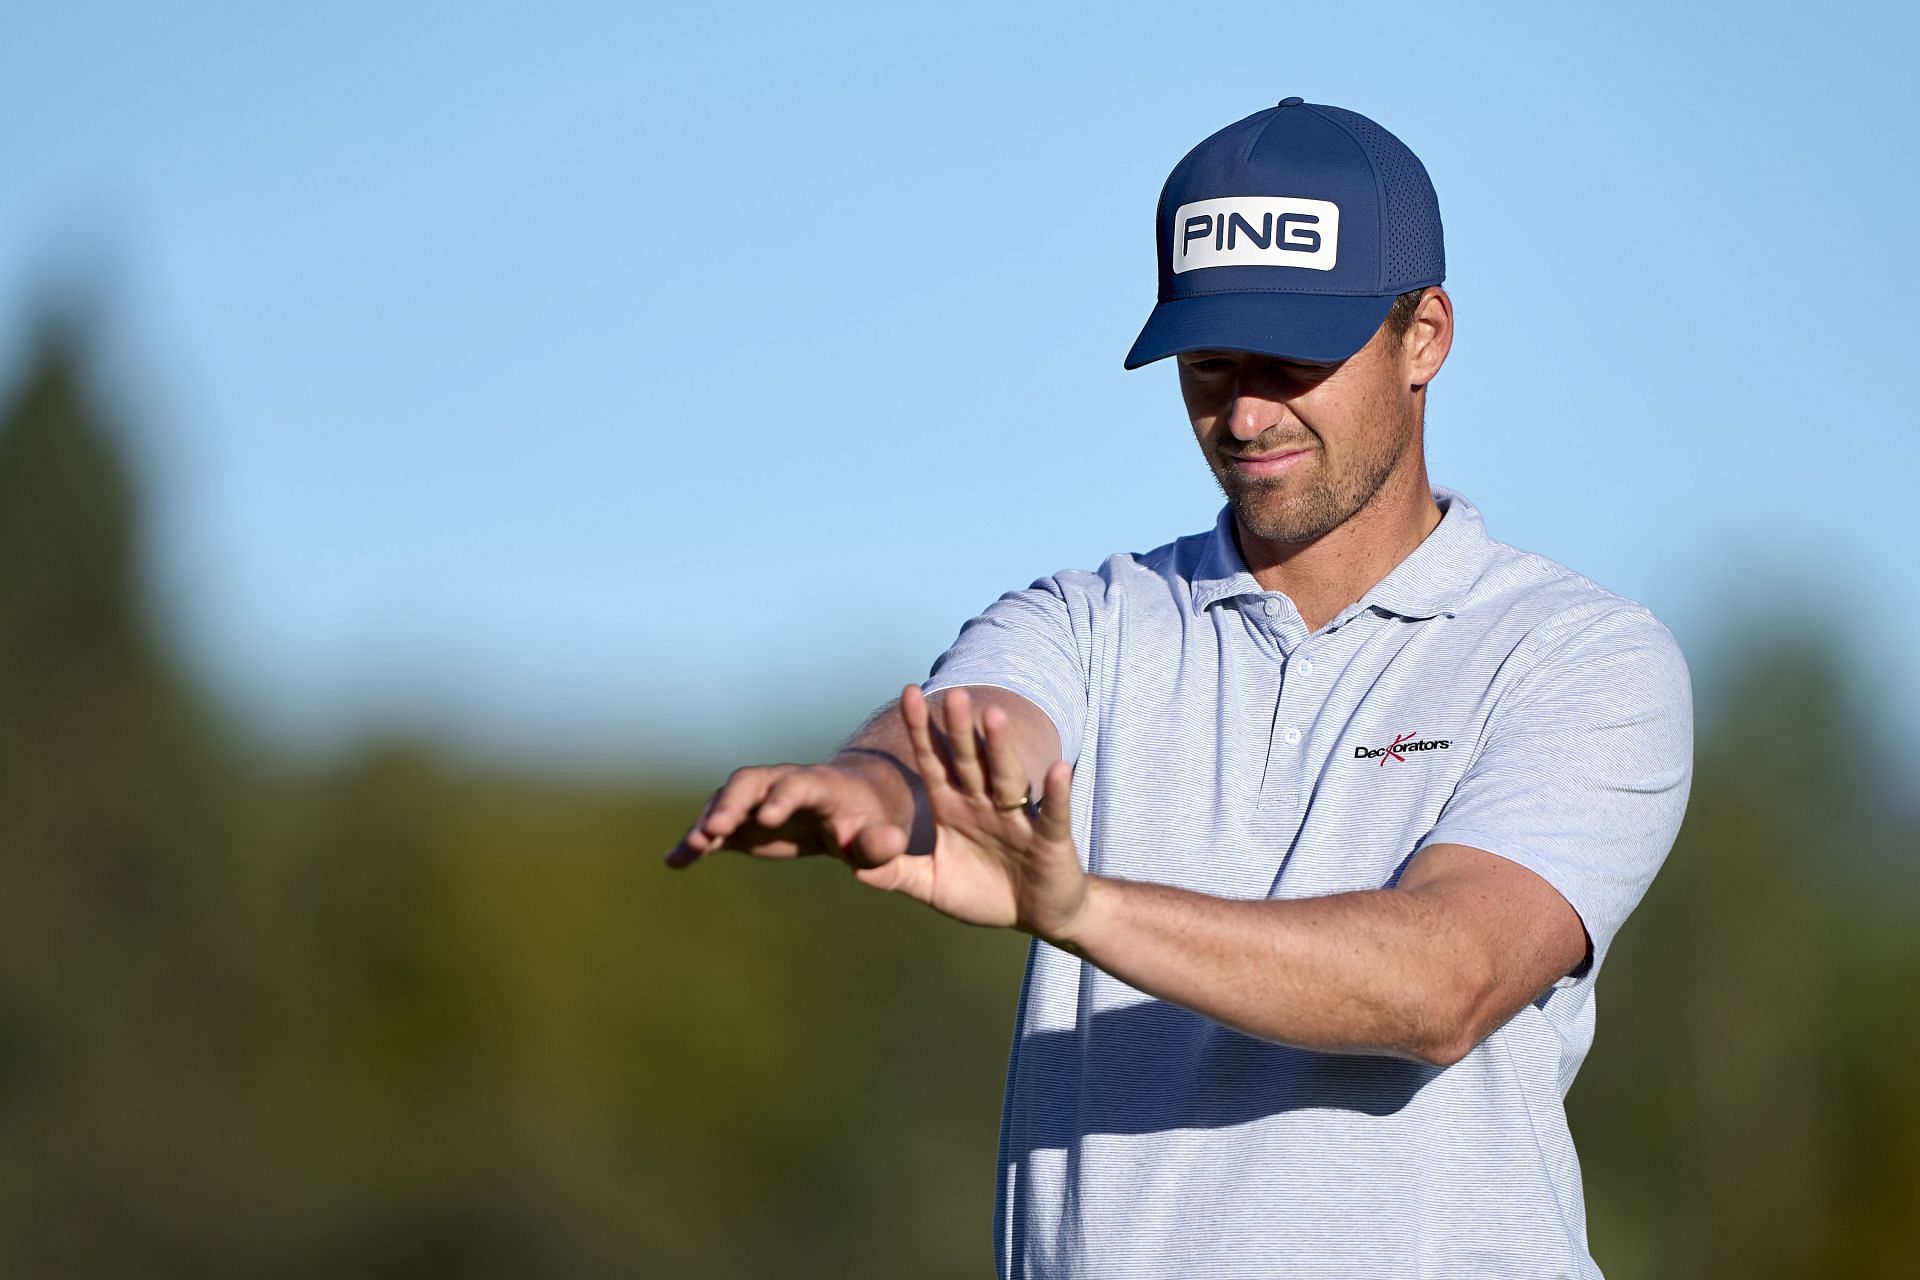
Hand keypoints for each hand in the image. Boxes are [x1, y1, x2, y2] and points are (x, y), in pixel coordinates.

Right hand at [663, 759, 904, 868]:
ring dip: (708, 819)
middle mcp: (782, 783)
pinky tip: (674, 862)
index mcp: (820, 785)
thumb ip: (880, 843)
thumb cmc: (868, 823)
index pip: (798, 784)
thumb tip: (892, 842)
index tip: (767, 818)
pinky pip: (714, 828)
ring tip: (692, 845)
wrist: (849, 809)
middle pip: (751, 782)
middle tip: (714, 827)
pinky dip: (694, 843)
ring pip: (726, 799)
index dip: (782, 798)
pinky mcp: (742, 821)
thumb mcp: (879, 835)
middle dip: (732, 802)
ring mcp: (758, 799)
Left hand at [850, 686, 1086, 940]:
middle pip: (969, 761)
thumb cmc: (984, 893)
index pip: (934, 762)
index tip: (908, 692)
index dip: (921, 730)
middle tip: (951, 693)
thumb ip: (896, 873)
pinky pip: (1052, 815)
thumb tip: (853, 869)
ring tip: (993, 716)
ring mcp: (1018, 819)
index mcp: (954, 807)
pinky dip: (1057, 793)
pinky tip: (1057, 768)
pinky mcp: (1049, 841)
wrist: (1036, 913)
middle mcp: (984, 804)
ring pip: (1006, 778)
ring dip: (1000, 749)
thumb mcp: (932, 884)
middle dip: (959, 730)